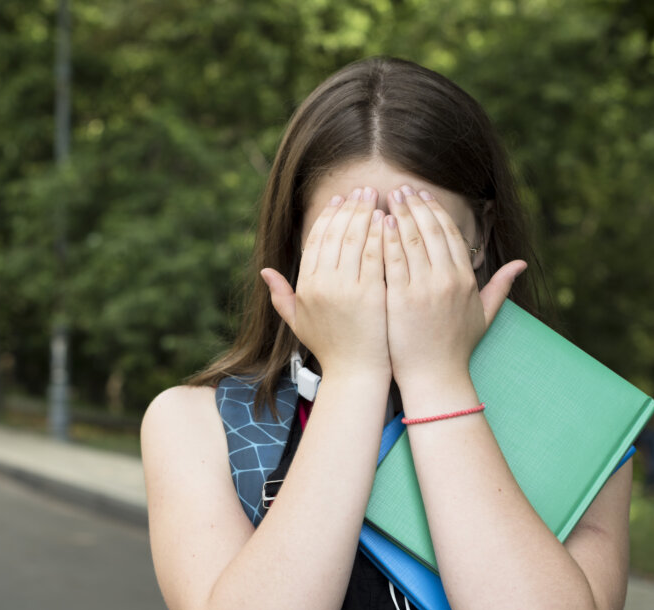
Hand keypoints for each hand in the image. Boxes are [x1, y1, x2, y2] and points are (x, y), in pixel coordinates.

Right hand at [262, 187, 390, 382]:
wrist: (355, 374)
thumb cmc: (331, 349)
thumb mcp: (298, 322)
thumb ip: (281, 296)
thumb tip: (265, 271)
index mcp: (305, 287)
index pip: (316, 240)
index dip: (328, 217)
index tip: (339, 200)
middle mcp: (322, 285)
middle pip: (336, 234)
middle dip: (350, 207)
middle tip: (363, 190)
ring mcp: (346, 289)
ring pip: (356, 239)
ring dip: (366, 213)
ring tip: (377, 197)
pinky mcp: (371, 294)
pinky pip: (376, 254)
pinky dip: (381, 234)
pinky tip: (388, 220)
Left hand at [382, 185, 526, 391]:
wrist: (435, 377)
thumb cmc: (456, 348)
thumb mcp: (484, 315)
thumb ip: (500, 286)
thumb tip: (521, 264)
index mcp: (466, 280)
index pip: (451, 235)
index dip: (435, 212)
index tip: (423, 196)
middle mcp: (447, 280)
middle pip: (430, 231)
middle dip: (415, 206)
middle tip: (401, 189)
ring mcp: (424, 289)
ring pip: (411, 241)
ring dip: (399, 216)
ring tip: (387, 198)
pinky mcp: (401, 299)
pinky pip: (392, 261)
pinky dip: (385, 239)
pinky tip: (377, 224)